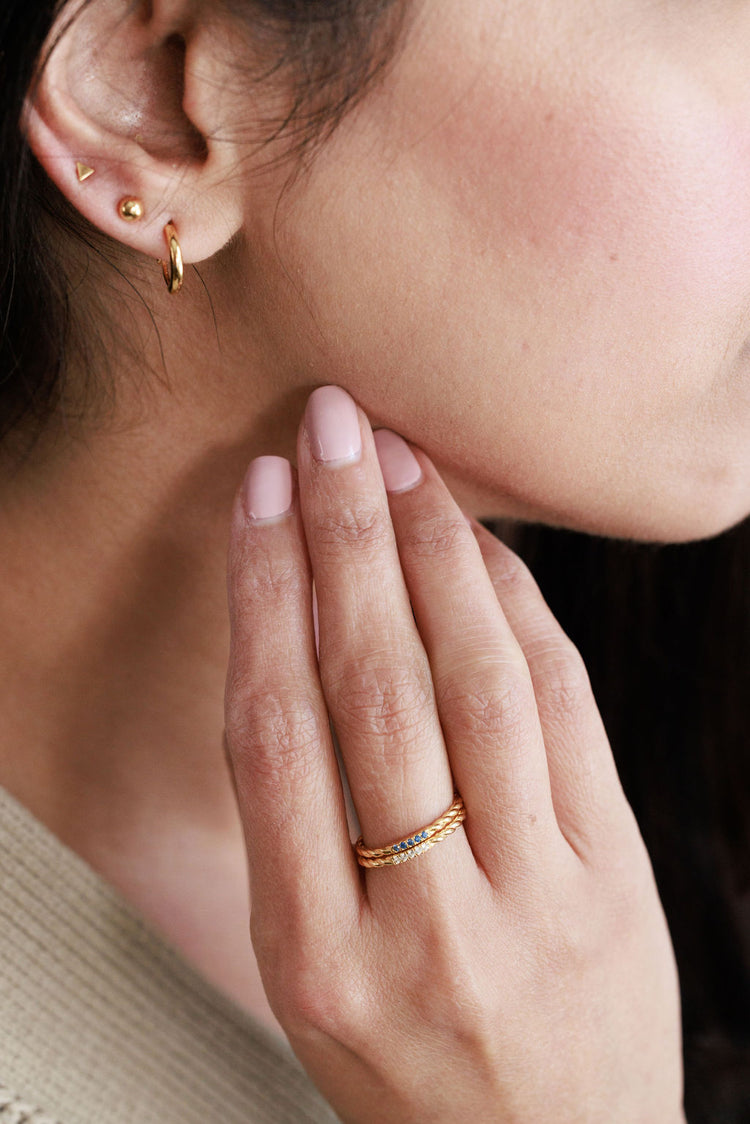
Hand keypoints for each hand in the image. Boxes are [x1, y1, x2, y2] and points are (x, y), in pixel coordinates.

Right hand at [224, 385, 684, 1122]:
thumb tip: (299, 642)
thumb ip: (300, 829)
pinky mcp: (618, 880)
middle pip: (377, 691)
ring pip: (481, 687)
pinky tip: (488, 552)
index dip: (263, 598)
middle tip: (334, 435)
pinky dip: (523, 616)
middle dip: (349, 541)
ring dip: (440, 557)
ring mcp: (534, 901)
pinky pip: (569, 716)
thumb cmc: (412, 1069)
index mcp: (316, 958)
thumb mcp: (311, 979)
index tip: (259, 502)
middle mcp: (424, 926)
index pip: (275, 737)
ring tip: (408, 468)